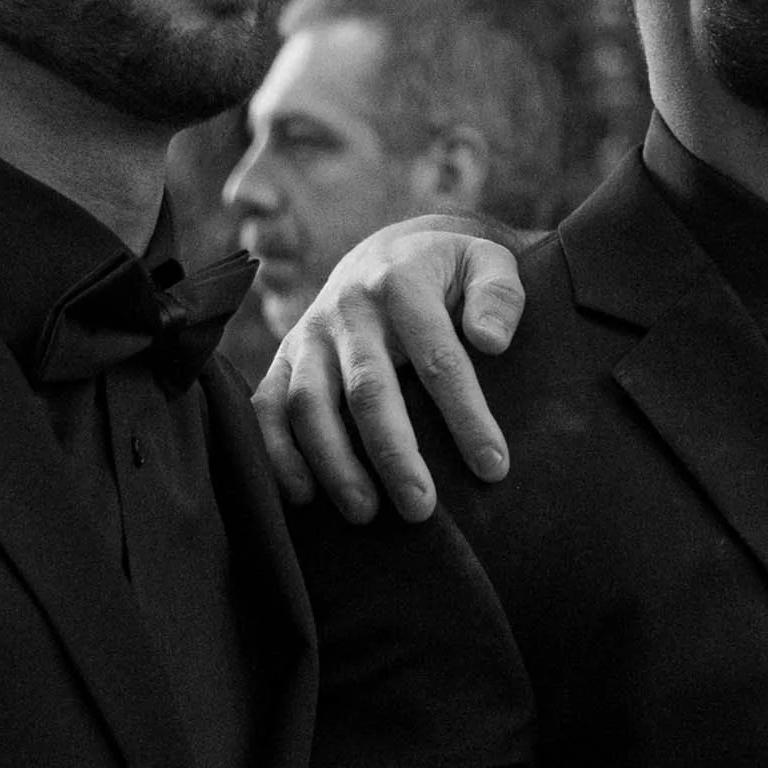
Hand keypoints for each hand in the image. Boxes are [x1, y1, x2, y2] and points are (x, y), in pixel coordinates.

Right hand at [253, 216, 528, 523]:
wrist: (383, 254)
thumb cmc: (446, 271)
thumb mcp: (485, 261)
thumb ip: (500, 293)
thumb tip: (491, 340)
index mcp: (401, 284)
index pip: (438, 359)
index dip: (466, 417)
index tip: (493, 467)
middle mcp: (348, 310)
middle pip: (368, 391)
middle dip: (393, 454)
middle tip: (420, 508)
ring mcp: (309, 335)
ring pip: (309, 405)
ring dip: (334, 464)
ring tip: (365, 513)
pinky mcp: (283, 358)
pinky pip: (266, 407)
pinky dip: (277, 453)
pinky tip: (303, 497)